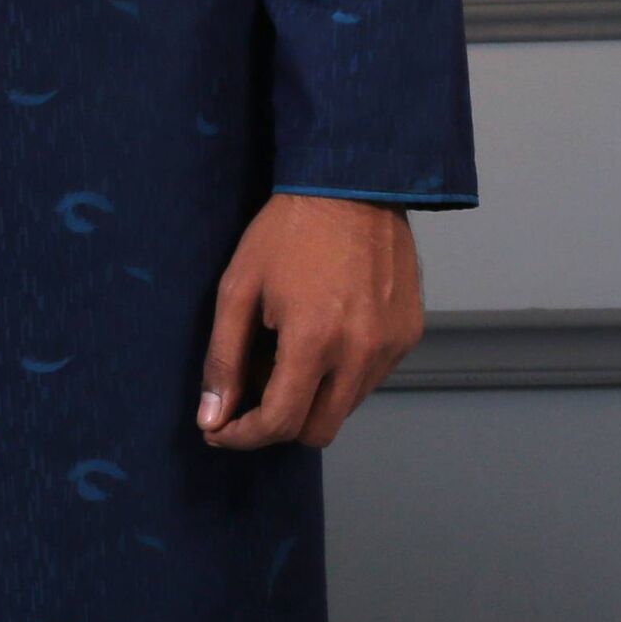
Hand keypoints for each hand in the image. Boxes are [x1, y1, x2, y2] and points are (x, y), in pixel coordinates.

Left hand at [195, 192, 422, 449]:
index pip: (280, 424)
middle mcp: (360, 353)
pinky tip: (326, 332)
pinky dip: (344, 373)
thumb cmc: (288, 231)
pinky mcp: (409, 335)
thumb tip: (212, 417)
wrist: (352, 185)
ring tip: (291, 348)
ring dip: (315, 396)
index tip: (221, 430)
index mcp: (314, 341)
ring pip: (346, 407)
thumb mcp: (239, 287)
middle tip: (254, 391)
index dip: (244, 436)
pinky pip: (371, 378)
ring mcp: (390, 346)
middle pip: (318, 431)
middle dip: (280, 423)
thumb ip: (224, 358)